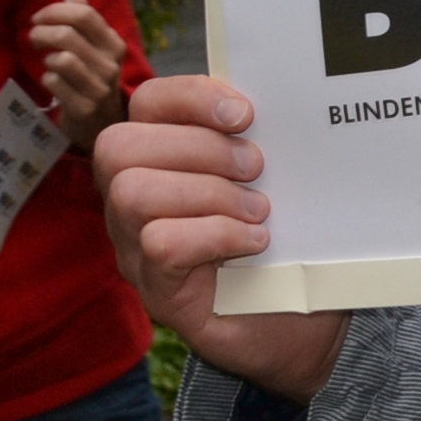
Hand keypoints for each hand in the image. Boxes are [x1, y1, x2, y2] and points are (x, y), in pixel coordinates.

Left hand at [29, 0, 130, 149]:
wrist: (103, 123)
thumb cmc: (94, 80)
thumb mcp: (97, 50)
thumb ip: (87, 23)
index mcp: (114, 45)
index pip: (85, 14)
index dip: (56, 10)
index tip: (39, 17)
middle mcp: (110, 64)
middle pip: (68, 34)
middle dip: (42, 31)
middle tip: (34, 37)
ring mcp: (98, 87)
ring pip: (61, 58)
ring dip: (46, 56)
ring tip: (44, 60)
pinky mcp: (83, 107)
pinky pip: (54, 82)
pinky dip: (47, 78)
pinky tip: (51, 81)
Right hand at [95, 76, 347, 404]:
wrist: (300, 324)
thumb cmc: (286, 240)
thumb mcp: (277, 179)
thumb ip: (261, 139)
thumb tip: (285, 97)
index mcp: (161, 158)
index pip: (146, 103)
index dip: (190, 97)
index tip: (246, 114)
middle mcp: (131, 201)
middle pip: (120, 146)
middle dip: (199, 147)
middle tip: (256, 168)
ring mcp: (135, 248)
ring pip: (133, 194)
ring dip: (208, 193)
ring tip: (259, 210)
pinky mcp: (156, 290)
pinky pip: (160, 245)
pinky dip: (215, 235)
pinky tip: (254, 243)